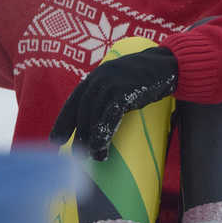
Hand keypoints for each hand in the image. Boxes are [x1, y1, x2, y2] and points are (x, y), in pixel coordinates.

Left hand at [50, 47, 177, 160]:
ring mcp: (109, 85)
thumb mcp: (118, 81)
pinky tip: (101, 150)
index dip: (63, 122)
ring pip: (92, 118)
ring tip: (94, 157)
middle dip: (78, 136)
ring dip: (90, 141)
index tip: (55, 140)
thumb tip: (96, 119)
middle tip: (77, 155)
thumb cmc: (143, 78)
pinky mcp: (122, 92)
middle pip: (81, 113)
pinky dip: (102, 137)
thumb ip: (105, 94)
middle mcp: (97, 80)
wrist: (166, 65)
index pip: (72, 102)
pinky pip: (107, 119)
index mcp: (93, 78)